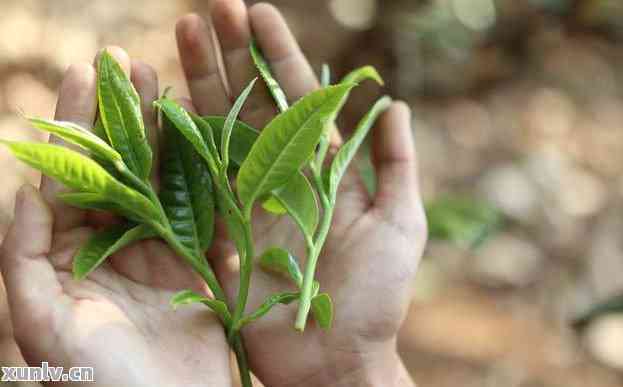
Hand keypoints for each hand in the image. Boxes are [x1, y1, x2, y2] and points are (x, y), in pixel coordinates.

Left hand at [0, 48, 231, 386]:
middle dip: (120, 115)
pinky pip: (198, 209)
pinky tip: (204, 136)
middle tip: (129, 64)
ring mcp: (158, 249)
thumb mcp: (43, 320)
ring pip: (159, 179)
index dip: (75, 122)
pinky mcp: (197, 261)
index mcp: (68, 252)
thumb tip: (25, 190)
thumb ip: (23, 256)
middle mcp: (112, 242)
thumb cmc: (95, 380)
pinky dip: (201, 173)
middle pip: (117, 167)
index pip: (71, 174)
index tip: (85, 72)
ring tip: (165, 85)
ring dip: (162, 133)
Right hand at [176, 2, 426, 385]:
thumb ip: (396, 166)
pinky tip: (158, 105)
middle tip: (208, 11)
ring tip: (179, 38)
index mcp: (322, 168)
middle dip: (230, 56)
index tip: (258, 13)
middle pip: (249, 103)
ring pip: (217, 131)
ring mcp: (245, 200)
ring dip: (199, 85)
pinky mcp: (218, 231)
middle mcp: (280, 175)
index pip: (296, 97)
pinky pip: (193, 180)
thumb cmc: (375, 298)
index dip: (277, 54)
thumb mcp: (400, 225)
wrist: (333, 360)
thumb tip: (396, 104)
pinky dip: (175, 142)